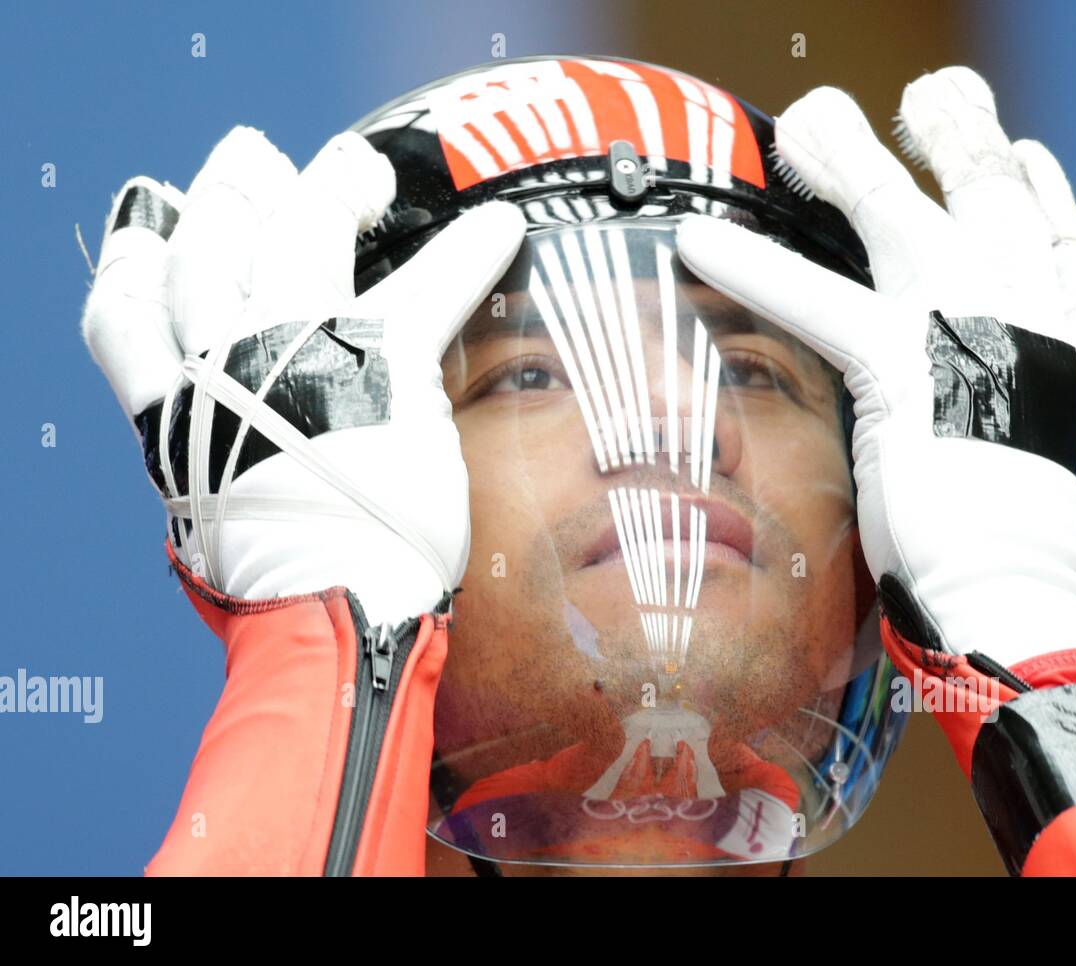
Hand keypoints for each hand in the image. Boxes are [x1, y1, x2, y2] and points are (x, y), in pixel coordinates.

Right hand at [82, 126, 525, 624]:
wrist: (331, 610)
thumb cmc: (284, 592)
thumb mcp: (219, 535)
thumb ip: (225, 486)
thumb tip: (230, 498)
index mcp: (179, 415)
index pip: (126, 318)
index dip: (136, 264)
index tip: (149, 229)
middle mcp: (223, 367)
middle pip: (211, 247)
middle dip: (231, 193)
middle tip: (254, 157)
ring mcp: (297, 349)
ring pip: (302, 231)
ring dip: (334, 186)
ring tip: (365, 168)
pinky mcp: (380, 356)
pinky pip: (431, 282)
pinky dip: (470, 250)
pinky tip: (501, 225)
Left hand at [677, 68, 1075, 666]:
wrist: (1014, 600)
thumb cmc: (1009, 550)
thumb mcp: (1019, 457)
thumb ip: (986, 407)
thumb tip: (950, 416)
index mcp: (1069, 342)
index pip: (1062, 239)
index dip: (1039, 189)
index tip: (1020, 154)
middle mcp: (1030, 313)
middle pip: (990, 189)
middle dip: (955, 132)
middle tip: (924, 97)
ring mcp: (971, 327)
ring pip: (901, 211)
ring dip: (848, 159)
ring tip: (806, 128)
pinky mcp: (902, 363)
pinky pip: (817, 295)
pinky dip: (751, 265)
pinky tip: (699, 240)